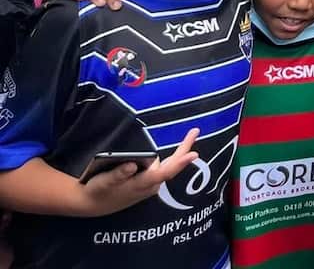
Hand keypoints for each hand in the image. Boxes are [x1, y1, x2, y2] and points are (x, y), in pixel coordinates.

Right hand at [80, 128, 198, 217]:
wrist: (94, 205)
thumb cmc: (98, 191)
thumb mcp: (103, 183)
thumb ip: (118, 175)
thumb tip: (132, 165)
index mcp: (141, 184)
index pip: (164, 173)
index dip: (179, 164)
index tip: (193, 154)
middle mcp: (150, 186)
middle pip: (172, 166)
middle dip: (185, 148)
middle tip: (196, 130)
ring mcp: (151, 185)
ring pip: (169, 166)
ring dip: (180, 152)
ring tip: (192, 133)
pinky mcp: (148, 183)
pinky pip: (164, 169)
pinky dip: (173, 159)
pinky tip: (180, 151)